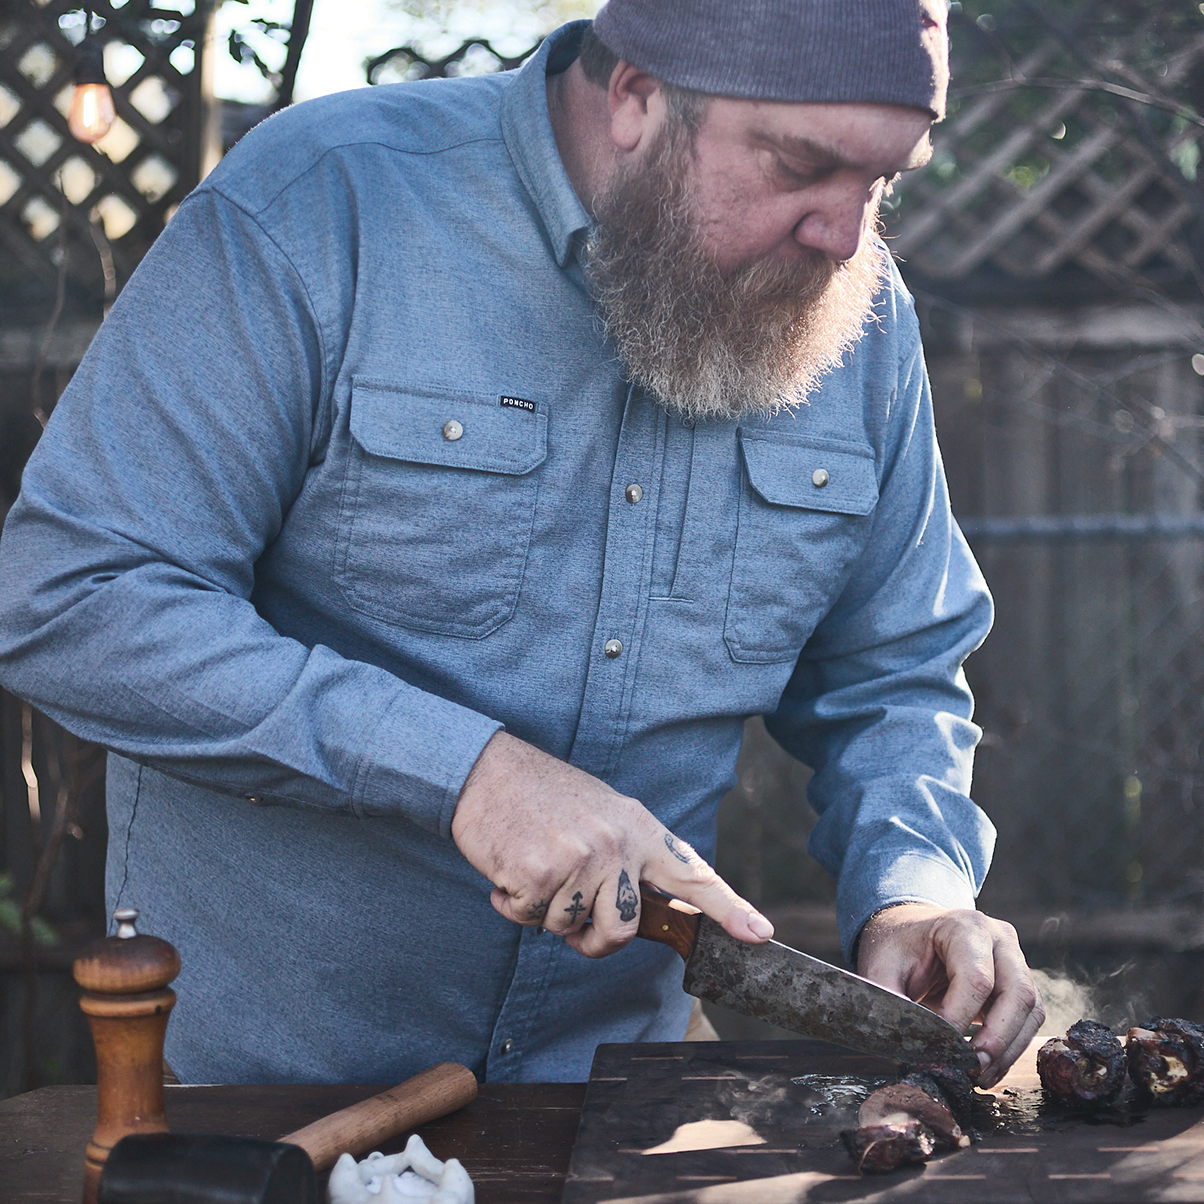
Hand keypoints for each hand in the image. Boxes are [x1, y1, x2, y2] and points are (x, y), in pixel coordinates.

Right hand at [451, 731, 773, 957]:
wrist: (487, 771)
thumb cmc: (543, 797)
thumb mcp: (602, 814)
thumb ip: (626, 858)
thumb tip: (631, 915)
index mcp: (639, 829)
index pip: (693, 875)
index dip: (729, 909)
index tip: (760, 934)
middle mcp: (616, 844)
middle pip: (623, 930)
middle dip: (593, 941)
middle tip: (569, 920)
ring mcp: (580, 858)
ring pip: (569, 929)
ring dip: (543, 913)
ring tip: (532, 868)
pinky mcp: (540, 872)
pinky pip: (530, 920)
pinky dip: (512, 906)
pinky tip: (508, 870)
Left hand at [856, 903, 1043, 1087]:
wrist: (909, 933)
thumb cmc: (898, 947)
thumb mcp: (882, 966)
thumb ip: (889, 999)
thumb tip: (900, 1039)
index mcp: (964, 927)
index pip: (977, 977)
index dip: (960, 1017)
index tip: (938, 1045)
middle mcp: (998, 938)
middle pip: (1018, 992)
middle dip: (997, 1039)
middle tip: (971, 1068)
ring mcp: (1014, 959)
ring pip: (1030, 1009)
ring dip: (1008, 1049)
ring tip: (979, 1075)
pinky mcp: (1019, 983)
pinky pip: (1029, 1019)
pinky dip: (1012, 1047)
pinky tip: (988, 1066)